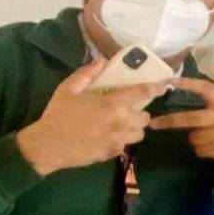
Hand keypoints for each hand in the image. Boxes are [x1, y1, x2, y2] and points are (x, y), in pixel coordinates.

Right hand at [16, 59, 157, 175]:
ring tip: (120, 124)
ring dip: (134, 128)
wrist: (49, 145)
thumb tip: (102, 61)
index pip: (141, 94)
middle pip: (145, 118)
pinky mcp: (113, 153)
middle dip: (140, 113)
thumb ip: (87, 74)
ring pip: (139, 134)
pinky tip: (108, 136)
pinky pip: (126, 145)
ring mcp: (118, 140)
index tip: (164, 86)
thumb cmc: (58, 114)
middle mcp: (121, 122)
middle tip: (128, 110)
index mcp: (112, 104)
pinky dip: (121, 140)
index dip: (155, 89)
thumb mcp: (68, 89)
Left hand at [148, 61, 213, 169]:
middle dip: (169, 121)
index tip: (170, 81)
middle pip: (189, 118)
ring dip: (195, 140)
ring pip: (193, 137)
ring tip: (208, 139)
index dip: (187, 84)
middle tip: (153, 123)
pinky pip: (200, 150)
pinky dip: (202, 150)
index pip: (204, 88)